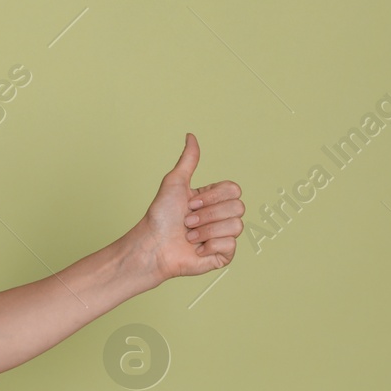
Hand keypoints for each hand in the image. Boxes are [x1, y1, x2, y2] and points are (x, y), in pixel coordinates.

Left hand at [126, 133, 242, 284]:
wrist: (153, 245)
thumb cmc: (160, 216)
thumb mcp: (175, 182)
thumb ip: (189, 160)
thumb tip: (191, 135)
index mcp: (214, 199)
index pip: (234, 190)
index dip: (212, 196)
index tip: (190, 203)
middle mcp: (221, 216)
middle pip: (238, 207)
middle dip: (207, 214)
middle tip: (187, 221)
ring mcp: (224, 236)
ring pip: (236, 226)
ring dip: (206, 230)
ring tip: (189, 236)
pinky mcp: (223, 255)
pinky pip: (230, 245)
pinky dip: (209, 246)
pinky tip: (195, 249)